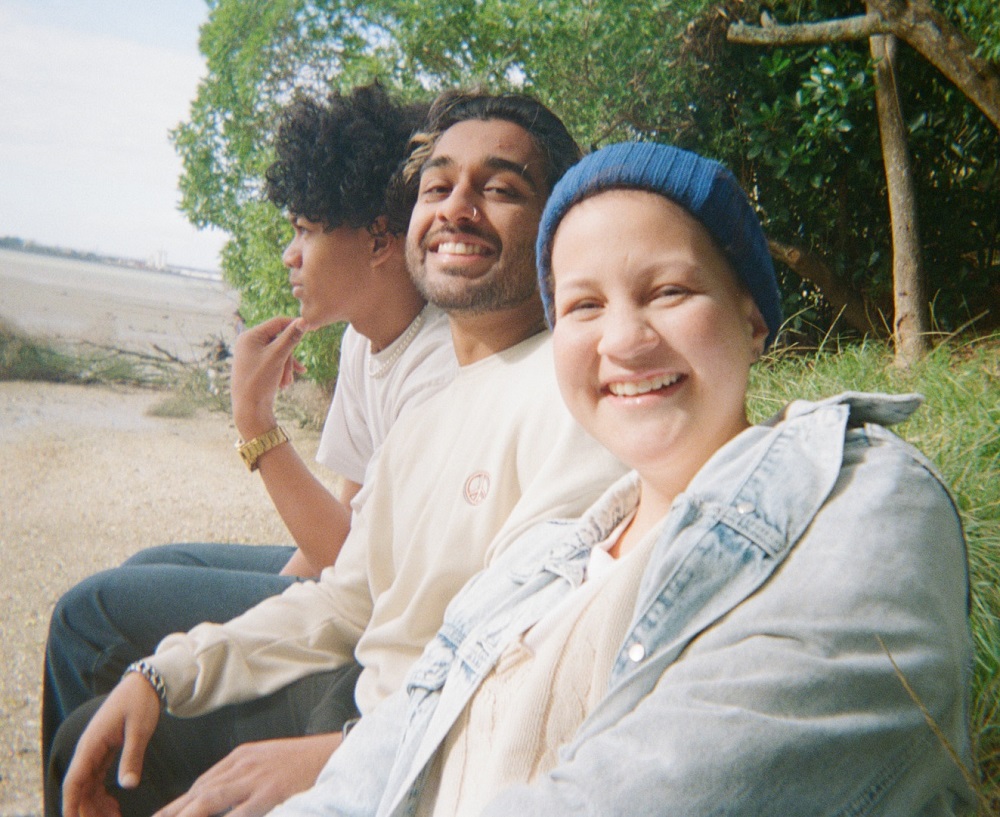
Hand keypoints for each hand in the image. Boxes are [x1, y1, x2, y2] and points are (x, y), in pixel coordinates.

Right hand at [62, 673, 161, 816]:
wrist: (144, 683)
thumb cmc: (140, 702)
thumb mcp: (139, 729)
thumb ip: (132, 756)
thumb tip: (128, 785)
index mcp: (91, 744)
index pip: (74, 780)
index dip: (71, 803)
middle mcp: (89, 749)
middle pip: (80, 787)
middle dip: (86, 810)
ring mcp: (96, 751)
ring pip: (88, 786)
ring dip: (95, 805)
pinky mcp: (105, 751)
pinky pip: (98, 778)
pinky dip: (103, 794)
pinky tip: (114, 806)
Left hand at [152, 733, 343, 816]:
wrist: (336, 752)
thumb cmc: (303, 761)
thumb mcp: (268, 760)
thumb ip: (244, 775)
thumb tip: (219, 795)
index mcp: (241, 756)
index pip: (201, 784)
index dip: (178, 805)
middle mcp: (242, 766)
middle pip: (198, 794)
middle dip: (172, 813)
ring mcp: (254, 780)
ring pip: (208, 802)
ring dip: (186, 816)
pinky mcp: (269, 794)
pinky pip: (238, 815)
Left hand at [231, 316, 307, 438]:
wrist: (249, 410)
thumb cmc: (260, 381)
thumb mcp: (278, 357)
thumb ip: (291, 337)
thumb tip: (304, 320)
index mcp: (249, 336)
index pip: (277, 322)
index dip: (294, 325)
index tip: (311, 328)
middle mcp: (248, 343)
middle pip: (279, 339)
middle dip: (289, 356)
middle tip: (296, 372)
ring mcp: (251, 355)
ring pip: (279, 352)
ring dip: (287, 366)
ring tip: (287, 383)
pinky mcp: (256, 366)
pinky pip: (275, 361)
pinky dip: (283, 370)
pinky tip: (289, 382)